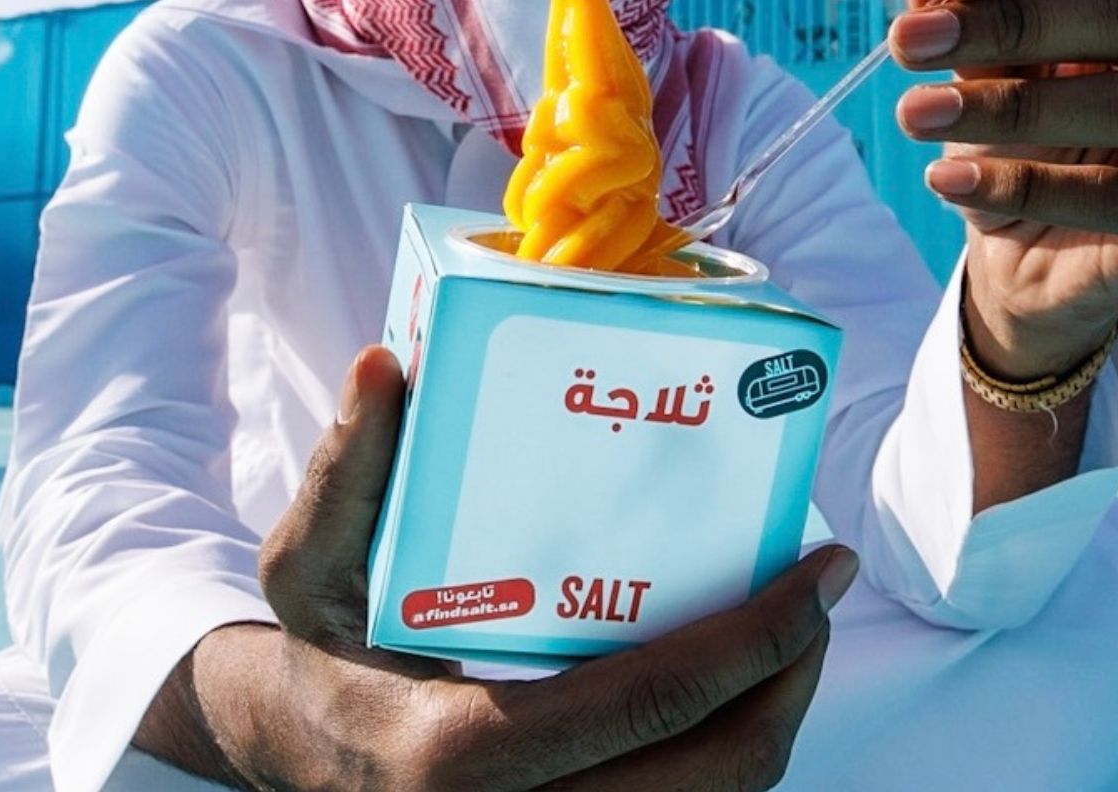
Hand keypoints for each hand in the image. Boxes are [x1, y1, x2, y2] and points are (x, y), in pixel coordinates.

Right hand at [137, 346, 857, 790]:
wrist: (295, 749)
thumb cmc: (317, 648)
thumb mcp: (309, 562)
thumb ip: (347, 470)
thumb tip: (384, 367)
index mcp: (460, 753)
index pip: (648, 704)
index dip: (756, 640)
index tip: (822, 572)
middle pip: (713, 777)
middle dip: (791, 681)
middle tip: (822, 596)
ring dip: (774, 718)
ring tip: (799, 630)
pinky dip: (731, 749)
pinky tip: (740, 677)